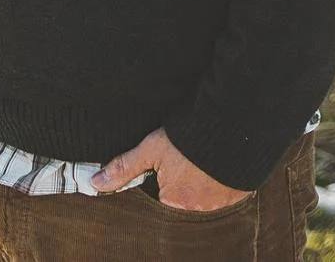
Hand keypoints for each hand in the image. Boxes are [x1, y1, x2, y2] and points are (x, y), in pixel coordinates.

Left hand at [92, 129, 251, 211]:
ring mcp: (220, 201)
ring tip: (203, 155)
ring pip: (205, 192)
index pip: (162, 193)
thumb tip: (95, 184)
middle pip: (184, 194)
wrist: (231, 127)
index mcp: (173, 199)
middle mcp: (197, 207)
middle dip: (184, 178)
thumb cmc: (187, 138)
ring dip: (204, 178)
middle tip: (187, 155)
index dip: (163, 175)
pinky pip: (227, 190)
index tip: (170, 159)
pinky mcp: (239, 192)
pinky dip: (222, 177)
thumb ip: (124, 167)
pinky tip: (219, 159)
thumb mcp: (151, 149)